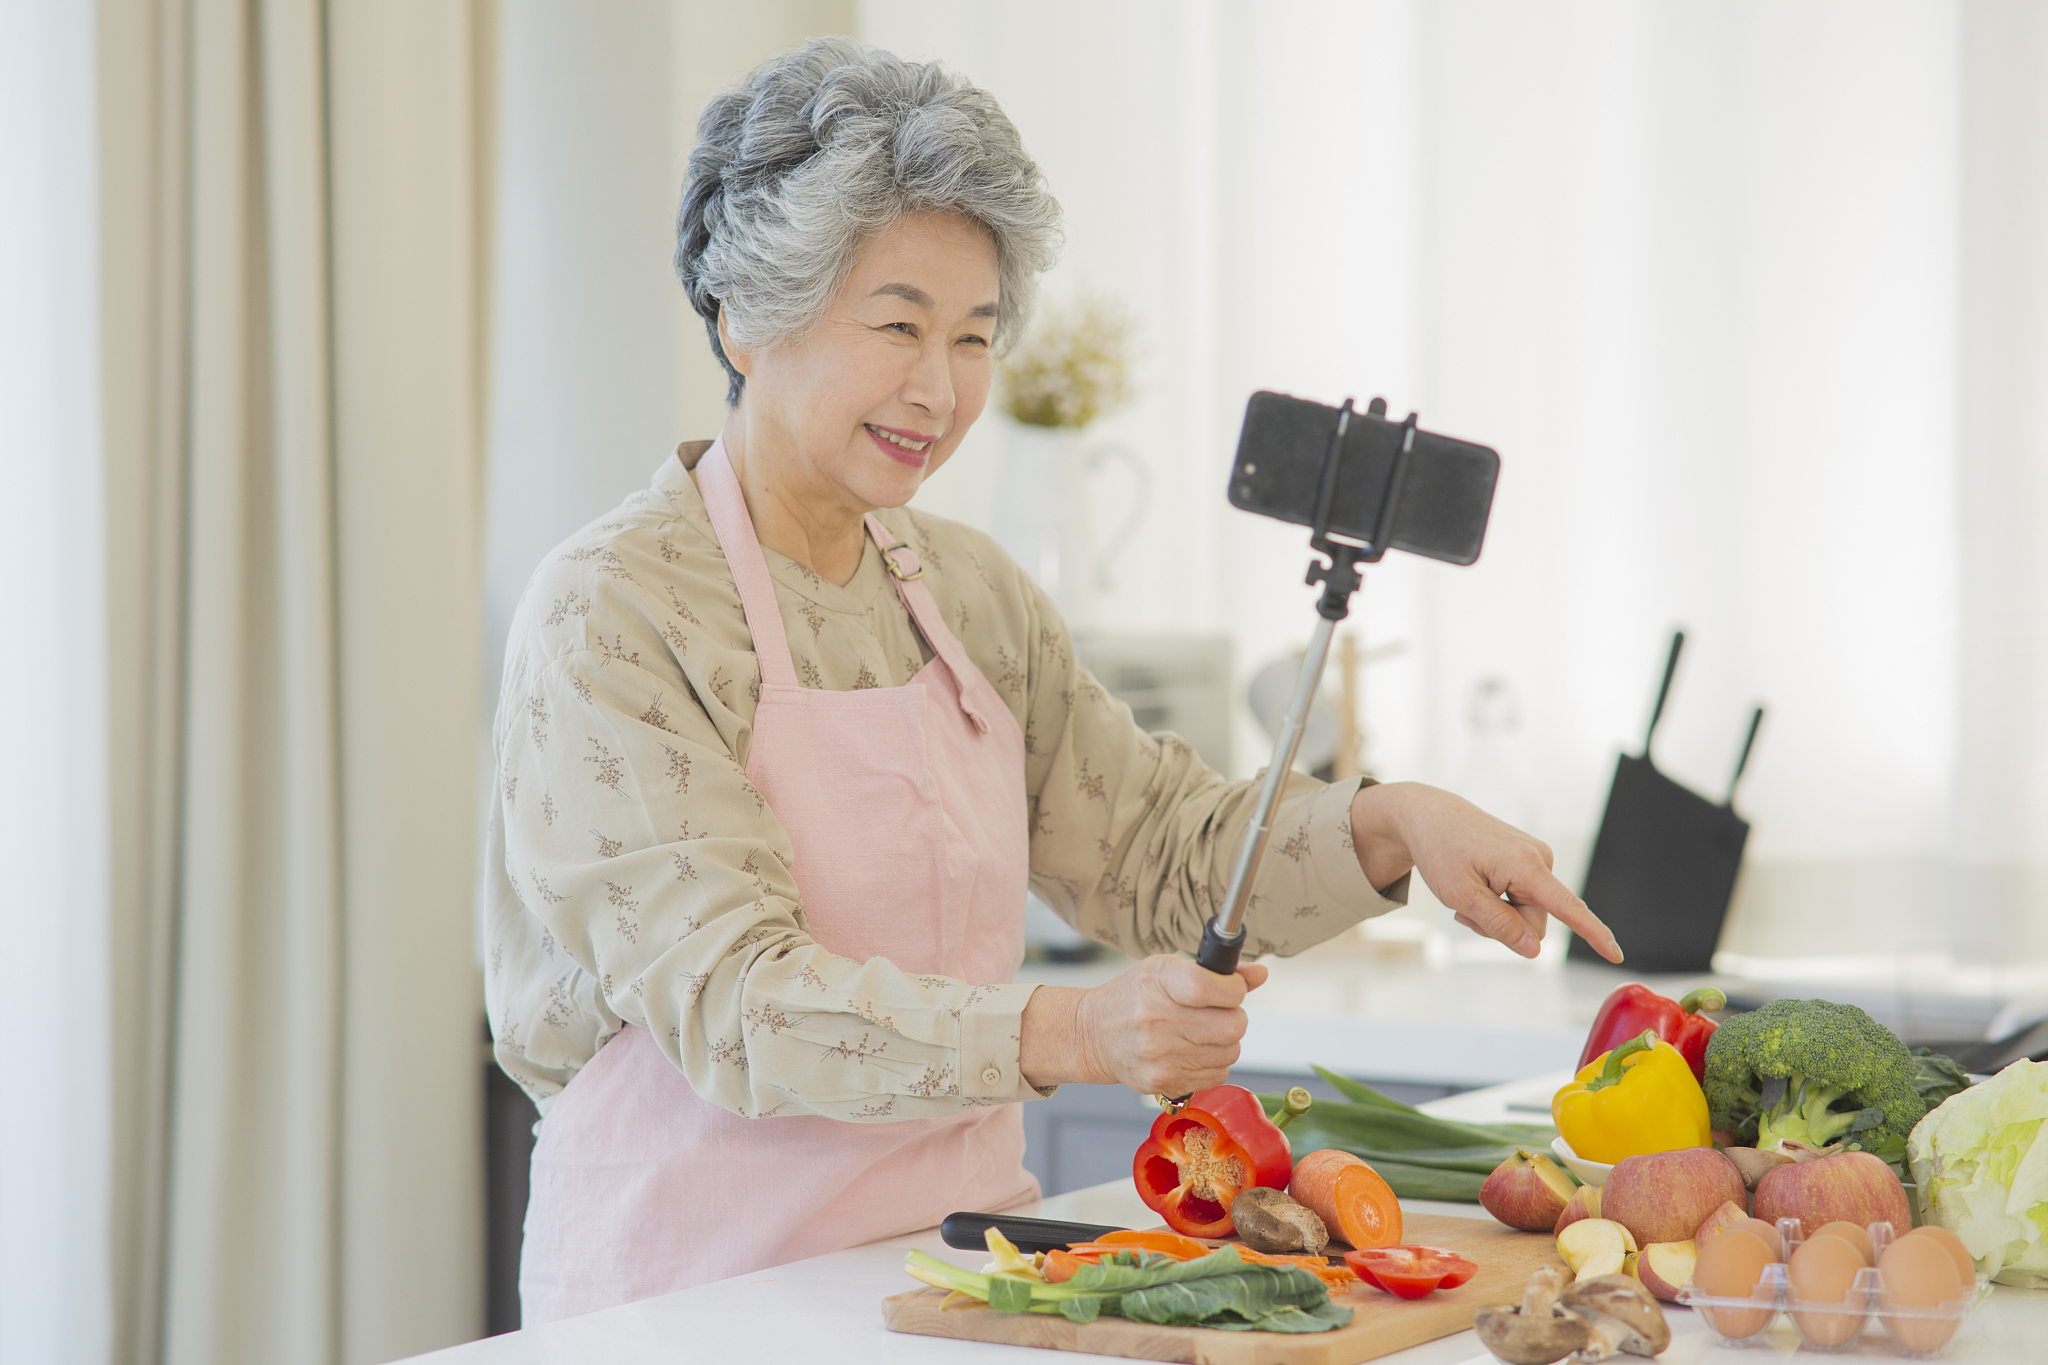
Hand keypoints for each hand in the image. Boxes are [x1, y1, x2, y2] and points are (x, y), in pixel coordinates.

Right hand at [1019, 955, 1268, 1094]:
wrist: (1094, 1035)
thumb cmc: (1133, 997)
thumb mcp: (1166, 969)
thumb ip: (1216, 970)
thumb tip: (1260, 974)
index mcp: (1157, 982)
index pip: (1212, 988)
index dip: (1234, 989)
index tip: (1231, 988)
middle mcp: (1156, 1019)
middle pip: (1232, 1025)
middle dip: (1234, 1017)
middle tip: (1218, 1012)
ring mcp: (1160, 1055)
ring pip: (1230, 1052)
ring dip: (1225, 1041)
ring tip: (1202, 1032)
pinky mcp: (1164, 1082)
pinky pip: (1217, 1074)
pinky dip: (1213, 1062)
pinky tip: (1192, 1050)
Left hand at [1349, 781, 1622, 963]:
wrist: (1430, 816)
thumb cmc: (1440, 851)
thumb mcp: (1460, 895)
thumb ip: (1498, 925)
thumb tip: (1535, 951)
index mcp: (1525, 865)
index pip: (1567, 907)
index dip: (1593, 934)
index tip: (1616, 955)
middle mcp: (1539, 859)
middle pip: (1535, 924)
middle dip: (1503, 928)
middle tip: (1465, 910)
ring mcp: (1536, 859)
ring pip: (1527, 915)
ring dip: (1497, 916)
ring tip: (1468, 893)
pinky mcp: (1529, 862)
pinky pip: (1522, 901)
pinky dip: (1499, 904)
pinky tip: (1478, 887)